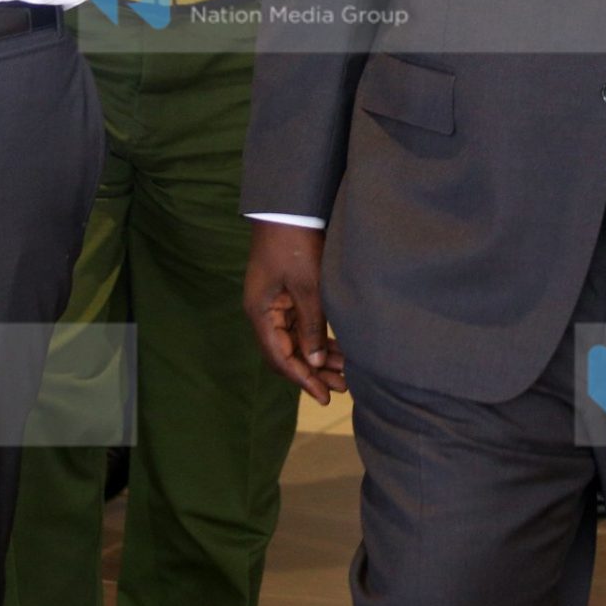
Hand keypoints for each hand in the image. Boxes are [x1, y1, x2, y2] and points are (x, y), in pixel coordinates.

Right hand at [244, 221, 344, 402]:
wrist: (289, 209)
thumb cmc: (295, 245)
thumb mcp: (307, 287)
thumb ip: (311, 325)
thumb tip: (313, 363)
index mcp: (260, 314)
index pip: (279, 357)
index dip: (302, 379)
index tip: (324, 395)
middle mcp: (264, 313)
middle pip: (287, 353)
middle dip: (313, 372)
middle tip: (341, 389)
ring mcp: (275, 305)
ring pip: (296, 341)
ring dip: (317, 358)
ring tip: (345, 374)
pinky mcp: (288, 296)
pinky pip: (302, 326)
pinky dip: (318, 339)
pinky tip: (338, 350)